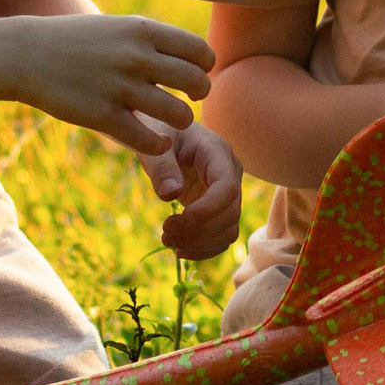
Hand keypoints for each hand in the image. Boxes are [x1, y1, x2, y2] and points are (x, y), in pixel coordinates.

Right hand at [9, 14, 214, 152]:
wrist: (26, 54)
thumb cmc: (78, 41)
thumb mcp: (119, 27)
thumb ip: (154, 40)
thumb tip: (195, 58)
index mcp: (143, 31)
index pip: (199, 51)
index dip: (204, 67)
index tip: (195, 75)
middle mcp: (136, 57)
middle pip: (196, 82)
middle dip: (199, 95)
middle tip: (188, 100)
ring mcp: (119, 87)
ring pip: (178, 114)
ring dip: (182, 122)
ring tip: (172, 122)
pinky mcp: (102, 116)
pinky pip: (148, 140)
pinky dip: (160, 144)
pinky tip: (155, 140)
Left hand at [139, 123, 242, 260]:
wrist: (164, 134)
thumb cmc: (158, 132)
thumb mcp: (155, 145)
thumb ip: (162, 167)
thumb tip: (171, 195)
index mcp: (217, 152)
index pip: (227, 187)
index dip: (208, 209)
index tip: (179, 220)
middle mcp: (230, 173)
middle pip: (230, 212)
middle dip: (198, 230)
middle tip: (164, 233)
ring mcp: (227, 191)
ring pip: (229, 228)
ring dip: (200, 243)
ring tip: (168, 242)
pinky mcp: (218, 207)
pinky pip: (222, 235)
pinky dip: (205, 249)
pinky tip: (181, 251)